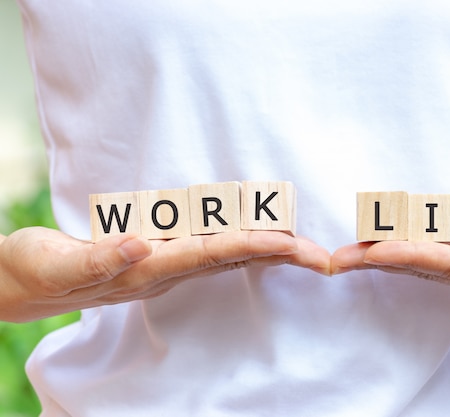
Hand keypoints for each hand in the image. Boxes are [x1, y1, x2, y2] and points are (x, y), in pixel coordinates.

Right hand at [0, 227, 329, 321]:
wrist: (24, 283)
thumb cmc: (38, 270)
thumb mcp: (58, 263)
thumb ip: (100, 258)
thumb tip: (141, 245)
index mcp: (148, 269)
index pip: (212, 254)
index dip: (254, 246)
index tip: (292, 243)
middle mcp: (165, 269)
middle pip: (233, 259)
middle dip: (280, 256)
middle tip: (326, 256)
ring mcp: (163, 265)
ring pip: (227, 255)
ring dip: (268, 250)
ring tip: (307, 245)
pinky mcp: (157, 257)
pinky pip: (210, 250)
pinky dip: (241, 244)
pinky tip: (258, 240)